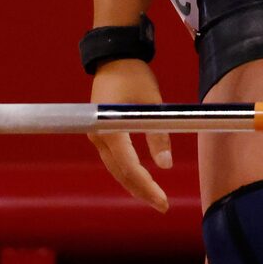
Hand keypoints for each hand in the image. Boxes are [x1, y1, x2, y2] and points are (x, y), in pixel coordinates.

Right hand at [86, 59, 174, 211]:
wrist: (114, 57)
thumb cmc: (133, 75)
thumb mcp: (151, 103)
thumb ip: (158, 134)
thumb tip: (165, 165)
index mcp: (110, 128)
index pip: (129, 167)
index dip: (146, 186)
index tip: (163, 201)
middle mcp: (99, 136)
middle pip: (120, 173)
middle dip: (141, 191)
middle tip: (162, 206)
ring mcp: (97, 135)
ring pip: (116, 169)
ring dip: (134, 184)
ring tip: (154, 198)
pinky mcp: (100, 133)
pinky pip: (114, 160)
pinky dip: (127, 172)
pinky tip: (141, 180)